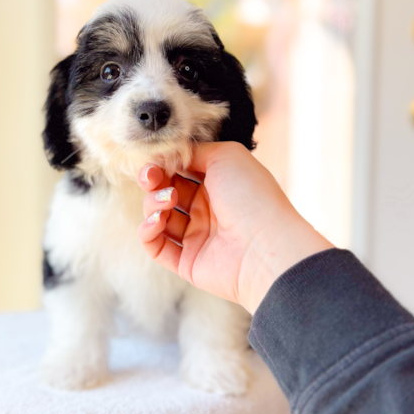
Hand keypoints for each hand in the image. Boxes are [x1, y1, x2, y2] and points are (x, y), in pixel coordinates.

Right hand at [137, 142, 332, 312]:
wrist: (264, 245)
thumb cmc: (251, 196)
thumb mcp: (226, 156)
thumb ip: (195, 151)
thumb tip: (171, 155)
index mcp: (219, 183)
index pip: (180, 170)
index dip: (164, 163)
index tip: (154, 158)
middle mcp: (208, 209)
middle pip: (166, 190)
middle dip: (153, 181)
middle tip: (151, 178)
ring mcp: (197, 236)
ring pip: (158, 216)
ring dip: (153, 204)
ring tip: (167, 201)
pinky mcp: (187, 262)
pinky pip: (156, 246)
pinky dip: (148, 231)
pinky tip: (158, 220)